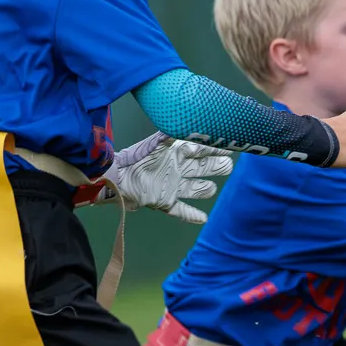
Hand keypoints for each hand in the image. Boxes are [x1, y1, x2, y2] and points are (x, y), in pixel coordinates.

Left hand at [102, 135, 234, 223]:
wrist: (116, 179)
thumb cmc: (135, 159)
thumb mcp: (155, 144)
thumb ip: (170, 136)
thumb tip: (186, 127)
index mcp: (175, 153)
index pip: (200, 150)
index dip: (215, 149)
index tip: (230, 147)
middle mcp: (176, 169)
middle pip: (202, 168)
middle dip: (215, 166)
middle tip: (228, 165)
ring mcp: (172, 187)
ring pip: (195, 189)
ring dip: (204, 189)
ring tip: (211, 189)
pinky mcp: (165, 202)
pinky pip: (181, 210)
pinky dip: (192, 215)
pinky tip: (203, 219)